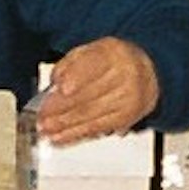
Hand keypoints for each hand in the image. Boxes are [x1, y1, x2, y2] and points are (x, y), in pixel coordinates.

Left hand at [29, 37, 158, 144]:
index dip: (77, 77)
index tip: (60, 87)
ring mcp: (128, 100)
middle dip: (61, 109)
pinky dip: (75, 135)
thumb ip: (69, 64)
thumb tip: (55, 83)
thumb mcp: (90, 51)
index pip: (94, 65)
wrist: (147, 74)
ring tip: (46, 130)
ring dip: (65, 126)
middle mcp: (125, 76)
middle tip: (42, 116)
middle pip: (90, 95)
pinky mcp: (126, 120)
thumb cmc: (112, 62)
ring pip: (92, 116)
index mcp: (114, 53)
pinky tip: (60, 138)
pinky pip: (97, 129)